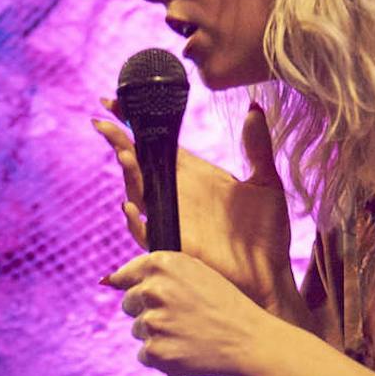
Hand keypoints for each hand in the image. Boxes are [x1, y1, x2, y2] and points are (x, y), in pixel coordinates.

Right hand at [100, 101, 296, 313]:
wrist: (269, 274)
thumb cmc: (267, 234)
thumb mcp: (266, 181)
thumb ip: (257, 146)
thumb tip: (253, 107)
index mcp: (193, 175)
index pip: (156, 143)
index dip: (135, 124)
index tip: (116, 101)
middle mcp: (175, 194)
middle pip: (138, 163)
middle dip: (119, 142)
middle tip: (105, 121)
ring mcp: (171, 219)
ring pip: (137, 192)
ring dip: (128, 174)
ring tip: (125, 154)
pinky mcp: (173, 245)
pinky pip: (144, 232)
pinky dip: (135, 221)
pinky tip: (132, 206)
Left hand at [107, 247, 280, 375]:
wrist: (247, 341)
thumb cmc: (225, 305)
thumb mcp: (196, 273)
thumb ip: (158, 272)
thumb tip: (111, 281)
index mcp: (162, 265)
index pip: (125, 275)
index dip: (133, 286)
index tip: (142, 295)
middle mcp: (152, 290)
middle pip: (128, 304)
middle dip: (147, 310)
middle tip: (178, 317)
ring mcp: (152, 322)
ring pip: (137, 330)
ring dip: (156, 334)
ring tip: (187, 333)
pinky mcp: (154, 351)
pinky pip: (144, 354)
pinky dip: (161, 355)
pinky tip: (185, 350)